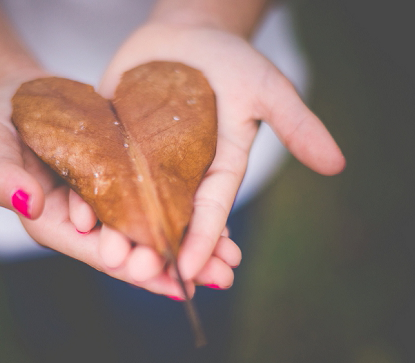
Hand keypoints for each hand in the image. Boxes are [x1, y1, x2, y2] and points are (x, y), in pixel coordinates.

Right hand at [0, 69, 242, 298]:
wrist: (24, 96)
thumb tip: (25, 204)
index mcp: (54, 223)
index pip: (95, 251)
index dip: (128, 262)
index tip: (157, 269)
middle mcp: (87, 225)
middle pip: (135, 252)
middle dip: (177, 267)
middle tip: (219, 276)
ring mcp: (112, 209)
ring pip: (157, 235)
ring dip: (194, 250)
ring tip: (232, 263)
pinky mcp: (131, 187)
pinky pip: (165, 208)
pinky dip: (192, 218)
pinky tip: (227, 231)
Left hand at [63, 20, 345, 293]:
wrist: (187, 35)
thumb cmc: (232, 62)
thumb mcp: (267, 89)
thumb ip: (296, 125)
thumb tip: (338, 165)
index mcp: (217, 168)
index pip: (209, 209)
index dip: (202, 239)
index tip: (190, 270)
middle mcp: (179, 174)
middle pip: (167, 220)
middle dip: (157, 249)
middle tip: (141, 275)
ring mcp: (143, 161)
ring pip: (130, 207)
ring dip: (119, 234)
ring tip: (105, 255)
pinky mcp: (112, 144)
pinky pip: (99, 176)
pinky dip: (88, 198)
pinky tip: (76, 216)